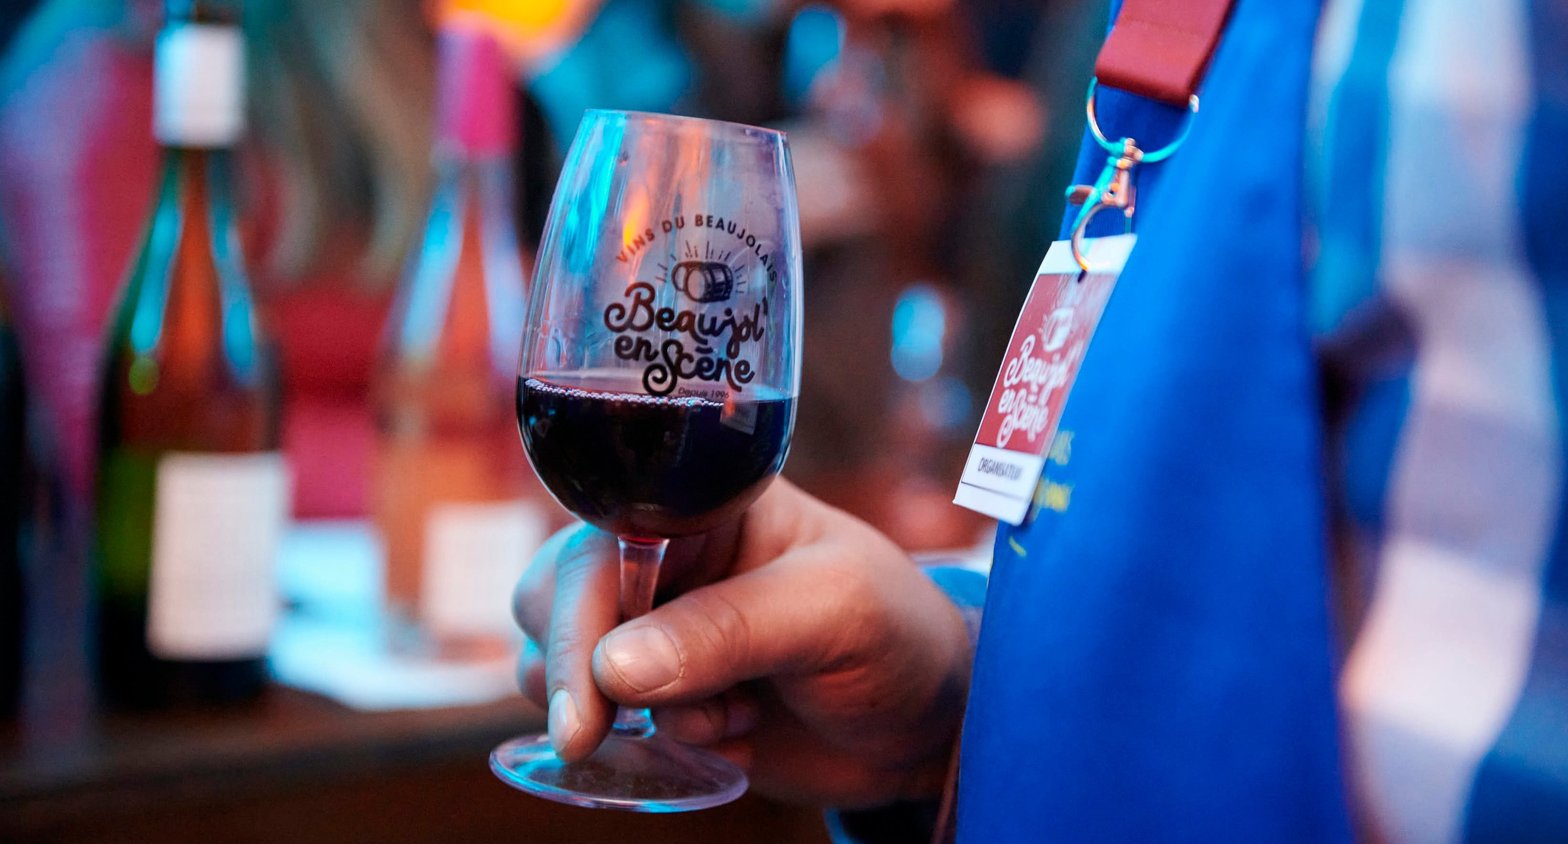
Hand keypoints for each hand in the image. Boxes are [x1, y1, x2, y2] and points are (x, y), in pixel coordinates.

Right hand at [512, 479, 971, 806]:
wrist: (926, 725)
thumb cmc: (898, 636)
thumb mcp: (836, 613)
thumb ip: (730, 630)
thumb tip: (614, 668)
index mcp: (706, 503)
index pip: (608, 531)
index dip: (580, 605)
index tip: (587, 686)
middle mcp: (667, 559)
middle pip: (558, 592)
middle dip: (574, 667)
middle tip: (598, 731)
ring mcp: (656, 629)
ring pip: (562, 661)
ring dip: (615, 710)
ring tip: (719, 719)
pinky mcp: (658, 695)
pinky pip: (600, 720)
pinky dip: (646, 744)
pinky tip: (727, 736)